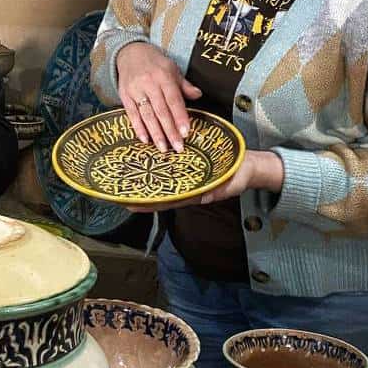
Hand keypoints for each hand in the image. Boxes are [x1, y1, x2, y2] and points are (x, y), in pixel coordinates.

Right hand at [117, 42, 201, 152]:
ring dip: (156, 133)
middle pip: (161, 111)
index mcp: (163, 76)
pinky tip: (145, 140)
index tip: (186, 132)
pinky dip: (138, 128)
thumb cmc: (154, 63)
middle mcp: (149, 84)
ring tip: (163, 148)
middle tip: (178, 147)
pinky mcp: (125, 96)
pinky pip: (132, 114)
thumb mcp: (172, 69)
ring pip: (147, 115)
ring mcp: (135, 90)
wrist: (130, 52)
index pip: (174, 100)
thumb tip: (198, 95)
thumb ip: (184, 85)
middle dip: (170, 131)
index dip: (180, 117)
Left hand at [127, 150, 283, 211]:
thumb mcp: (230, 184)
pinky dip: (158, 167)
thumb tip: (204, 196)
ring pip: (162, 180)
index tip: (131, 205)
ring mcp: (186, 177)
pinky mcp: (189, 166)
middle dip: (140, 194)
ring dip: (145, 180)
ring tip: (125, 179)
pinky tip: (145, 161)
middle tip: (119, 193)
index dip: (149, 204)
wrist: (249, 164)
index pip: (167, 201)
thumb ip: (217, 190)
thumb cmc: (239, 176)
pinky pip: (170, 167)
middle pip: (159, 192)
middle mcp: (186, 186)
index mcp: (194, 194)